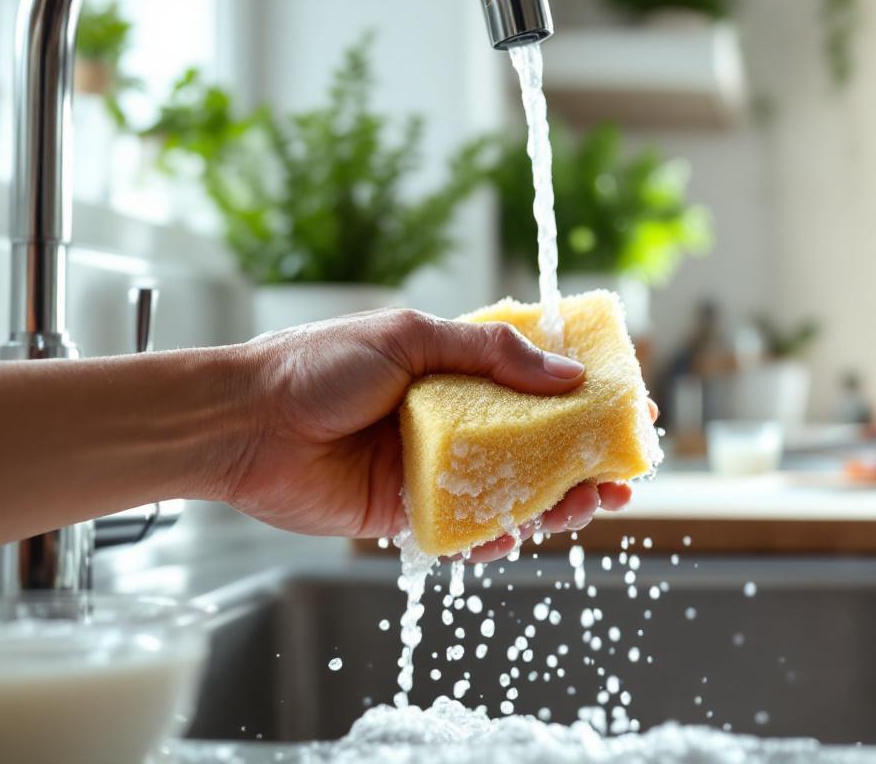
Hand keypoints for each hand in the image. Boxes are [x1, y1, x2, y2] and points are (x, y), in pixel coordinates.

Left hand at [222, 309, 653, 561]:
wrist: (243, 423)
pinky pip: (465, 531)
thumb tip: (567, 377)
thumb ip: (489, 355)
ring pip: (511, 493)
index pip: (539, 385)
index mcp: (456, 372)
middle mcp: (452, 422)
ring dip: (555, 504)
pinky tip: (514, 536)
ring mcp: (433, 470)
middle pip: (537, 447)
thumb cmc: (317, 366)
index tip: (632, 411)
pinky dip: (494, 538)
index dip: (588, 400)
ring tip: (586, 507)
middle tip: (621, 477)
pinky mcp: (406, 514)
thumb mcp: (410, 337)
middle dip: (585, 464)